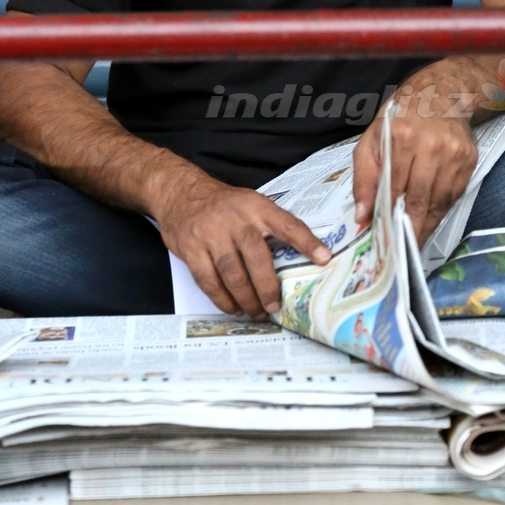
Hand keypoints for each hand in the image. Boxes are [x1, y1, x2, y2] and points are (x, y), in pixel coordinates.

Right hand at [152, 168, 330, 318]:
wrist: (180, 193)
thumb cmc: (223, 205)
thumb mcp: (249, 203)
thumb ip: (269, 225)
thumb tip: (299, 257)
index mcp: (256, 206)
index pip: (286, 224)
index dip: (306, 241)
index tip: (323, 258)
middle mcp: (235, 219)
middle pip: (258, 258)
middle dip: (268, 288)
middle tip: (275, 306)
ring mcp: (211, 234)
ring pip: (233, 275)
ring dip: (247, 299)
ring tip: (256, 312)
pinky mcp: (191, 249)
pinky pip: (209, 282)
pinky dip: (223, 300)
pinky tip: (233, 306)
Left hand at [353, 108, 477, 247]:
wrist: (441, 92)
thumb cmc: (401, 116)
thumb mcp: (373, 138)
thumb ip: (364, 176)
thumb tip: (363, 214)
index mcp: (403, 137)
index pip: (394, 188)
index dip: (389, 216)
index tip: (384, 239)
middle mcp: (432, 145)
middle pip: (420, 199)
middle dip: (410, 230)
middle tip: (402, 251)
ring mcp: (454, 153)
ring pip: (440, 201)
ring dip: (427, 224)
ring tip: (415, 240)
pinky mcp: (469, 159)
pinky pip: (455, 195)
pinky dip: (442, 210)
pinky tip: (431, 219)